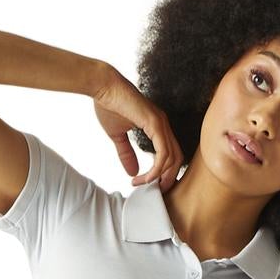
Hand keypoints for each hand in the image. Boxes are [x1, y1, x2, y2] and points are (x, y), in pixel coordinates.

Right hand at [93, 66, 182, 188]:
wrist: (102, 86)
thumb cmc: (108, 105)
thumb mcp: (118, 136)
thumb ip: (126, 153)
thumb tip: (132, 172)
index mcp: (158, 126)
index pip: (170, 155)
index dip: (162, 173)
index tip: (147, 184)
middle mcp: (163, 125)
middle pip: (176, 159)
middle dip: (167, 179)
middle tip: (153, 192)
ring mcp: (161, 123)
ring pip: (172, 159)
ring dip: (159, 177)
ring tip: (143, 185)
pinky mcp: (155, 123)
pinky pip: (163, 153)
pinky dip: (157, 169)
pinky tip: (145, 177)